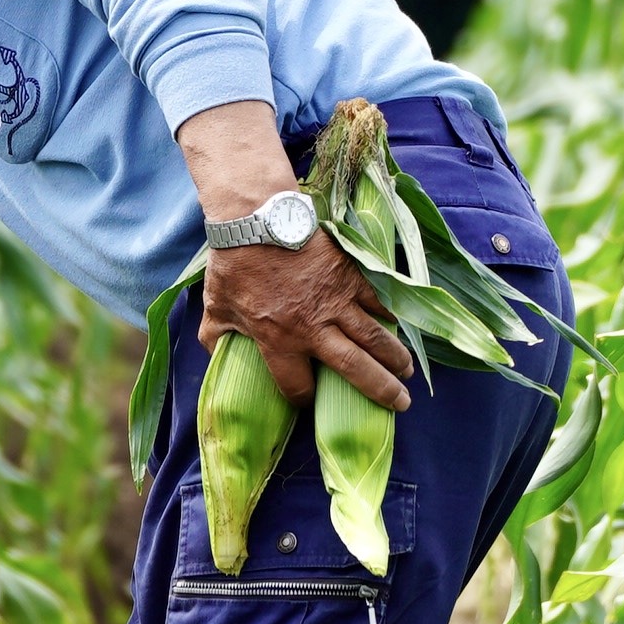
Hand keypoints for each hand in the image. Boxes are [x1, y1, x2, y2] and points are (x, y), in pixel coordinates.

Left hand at [175, 96, 411, 409]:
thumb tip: (216, 354)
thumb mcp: (215, 306)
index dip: (304, 398)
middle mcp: (314, 328)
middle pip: (355, 369)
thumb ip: (216, 337)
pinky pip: (378, 301)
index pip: (297, 386)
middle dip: (380, 390)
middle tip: (400, 404)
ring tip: (407, 373)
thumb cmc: (234, 264)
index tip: (310, 399)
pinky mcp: (351, 275)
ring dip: (395, 358)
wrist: (258, 218)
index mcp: (278, 341)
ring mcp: (337, 301)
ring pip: (375, 338)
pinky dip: (391, 316)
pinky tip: (399, 328)